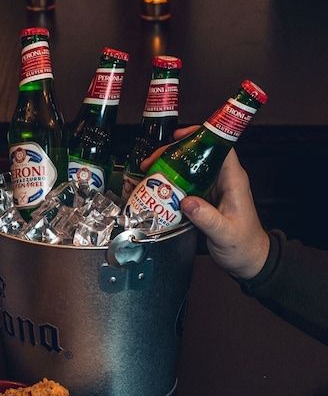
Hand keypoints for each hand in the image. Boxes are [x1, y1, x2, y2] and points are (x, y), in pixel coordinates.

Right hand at [145, 128, 268, 279]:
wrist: (248, 258)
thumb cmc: (243, 244)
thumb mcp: (225, 232)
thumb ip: (206, 217)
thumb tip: (186, 202)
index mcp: (233, 180)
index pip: (220, 147)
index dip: (201, 136)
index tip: (179, 137)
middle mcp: (222, 181)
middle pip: (198, 155)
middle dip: (174, 154)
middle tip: (152, 161)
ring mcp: (212, 190)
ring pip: (188, 170)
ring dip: (168, 169)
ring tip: (147, 172)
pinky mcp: (203, 200)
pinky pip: (184, 186)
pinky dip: (169, 185)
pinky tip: (154, 189)